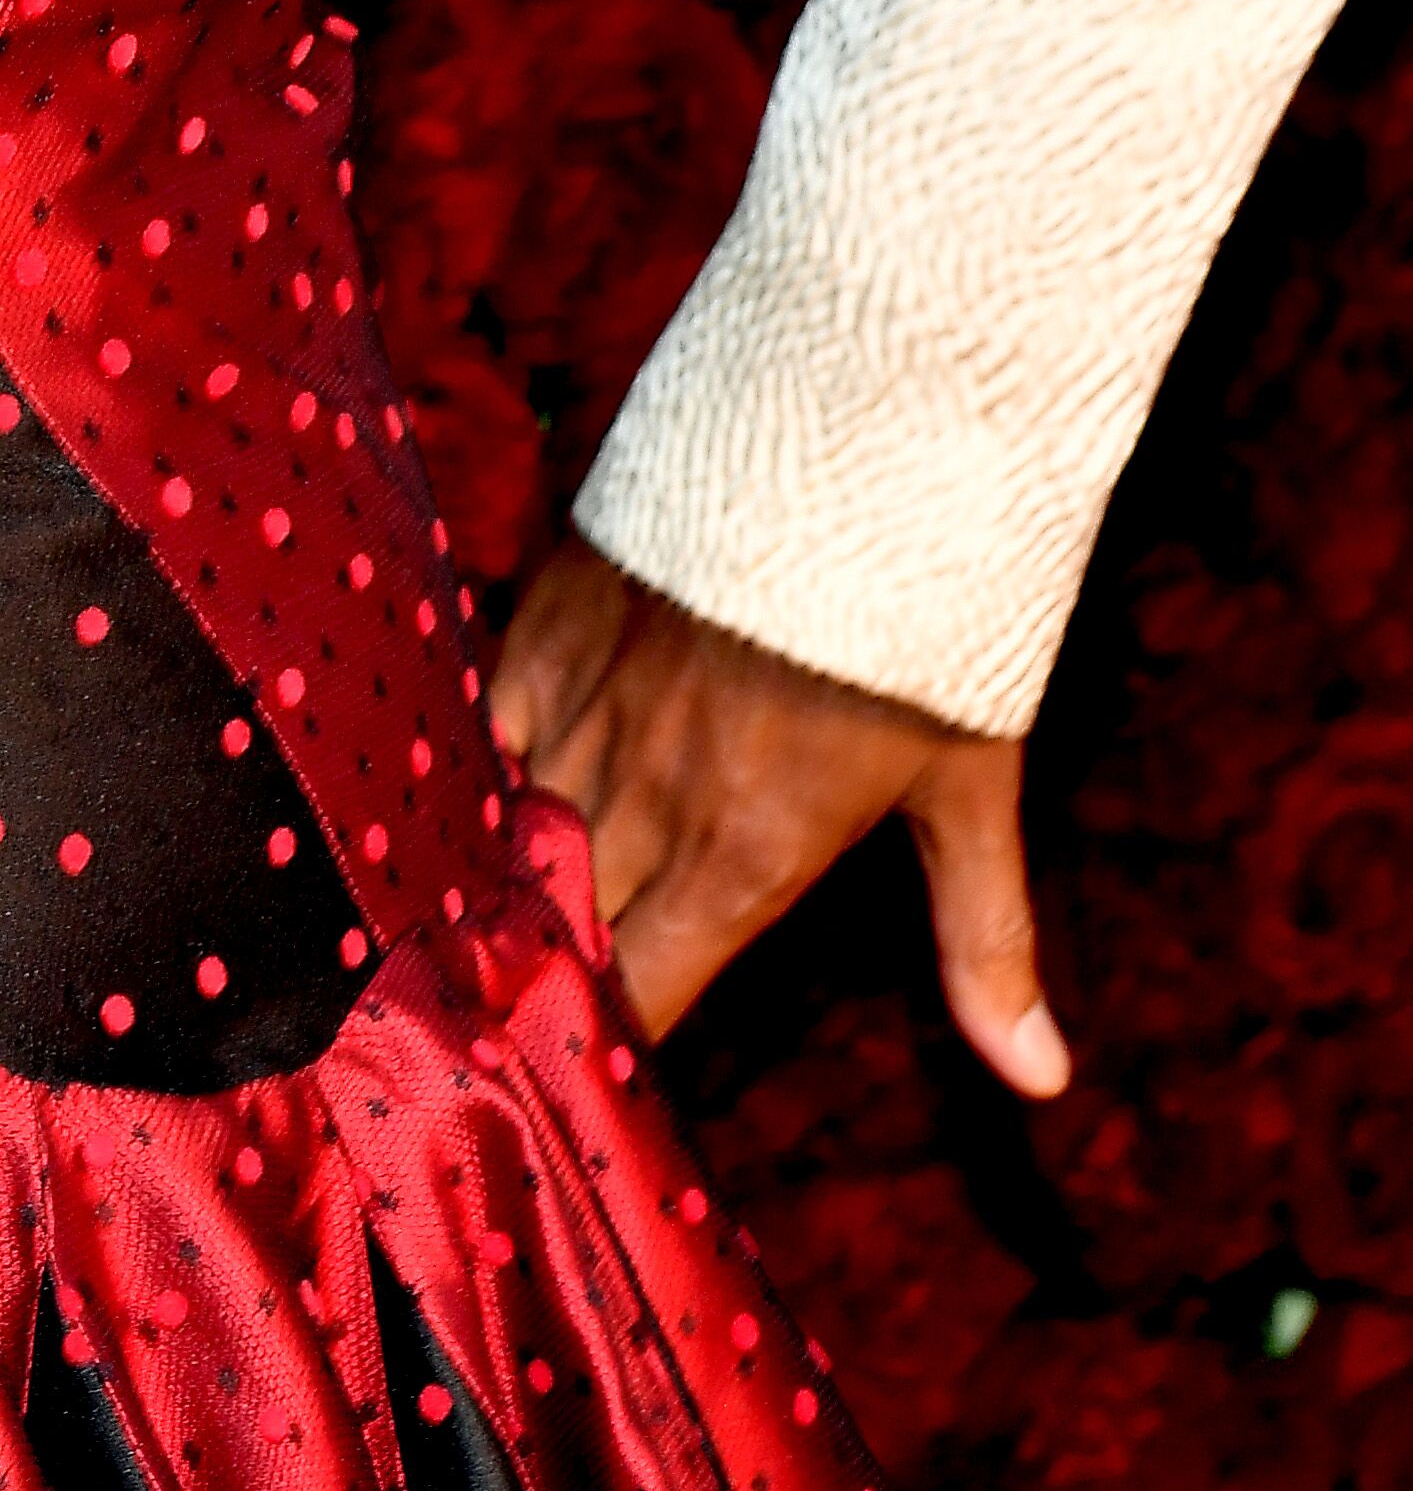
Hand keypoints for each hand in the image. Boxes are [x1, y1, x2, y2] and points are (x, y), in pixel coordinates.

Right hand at [490, 532, 1068, 1097]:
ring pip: (505, 821)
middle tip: (520, 1009)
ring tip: (472, 915)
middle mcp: (649, 791)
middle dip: (537, 975)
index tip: (596, 1079)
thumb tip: (1040, 1078)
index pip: (642, 995)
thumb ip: (984, 939)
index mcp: (745, 852)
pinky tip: (471, 783)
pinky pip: (485, 711)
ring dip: (499, 873)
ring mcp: (590, 696)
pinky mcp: (555, 611)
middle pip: (556, 923)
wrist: (861, 432)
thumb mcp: (973, 785)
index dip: (612, 1049)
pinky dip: (480, 759)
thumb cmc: (931, 620)